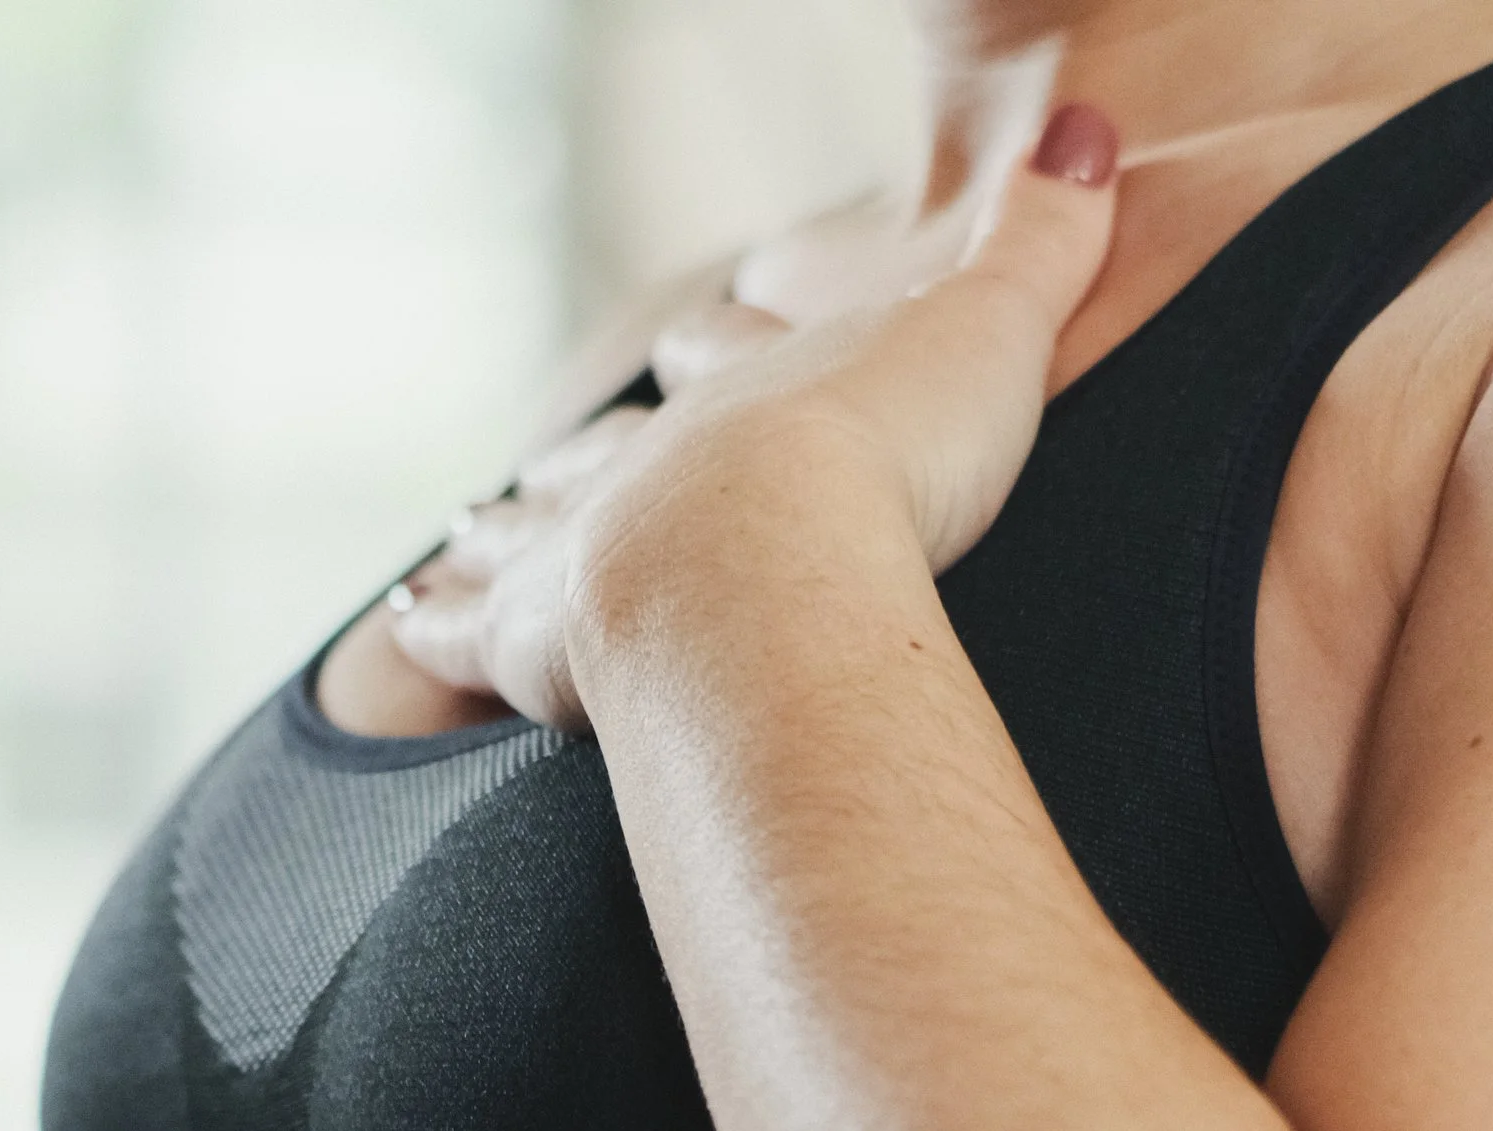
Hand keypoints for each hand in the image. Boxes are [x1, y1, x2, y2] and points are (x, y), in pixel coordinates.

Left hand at [387, 104, 1119, 731]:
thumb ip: (1039, 240)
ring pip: (529, 527)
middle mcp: (659, 459)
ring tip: (456, 532)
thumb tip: (1089, 131)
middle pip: (616, 441)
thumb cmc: (885, 464)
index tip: (693, 337)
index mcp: (763, 393)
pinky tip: (403, 626)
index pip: (733, 353)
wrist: (767, 563)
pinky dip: (436, 630)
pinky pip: (469, 635)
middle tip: (549, 446)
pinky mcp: (531, 637)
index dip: (720, 347)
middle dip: (594, 444)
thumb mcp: (989, 334)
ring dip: (497, 530)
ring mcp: (584, 545)